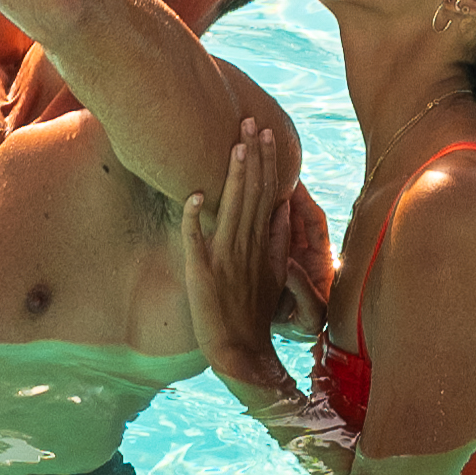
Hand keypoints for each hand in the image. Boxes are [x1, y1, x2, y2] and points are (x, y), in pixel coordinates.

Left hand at [198, 90, 305, 356]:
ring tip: (235, 146)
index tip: (267, 133)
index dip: (267, 163)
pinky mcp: (202, 274)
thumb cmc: (253, 313)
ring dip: (233, 178)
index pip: (267, 194)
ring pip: (231, 209)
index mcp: (261, 243)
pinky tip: (193, 196)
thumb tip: (282, 207)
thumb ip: (278, 240)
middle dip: (253, 158)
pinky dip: (195, 220)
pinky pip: (196, 243)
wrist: (240, 353)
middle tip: (251, 121)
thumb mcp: (274, 274)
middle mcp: (245, 246)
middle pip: (251, 194)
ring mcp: (224, 259)